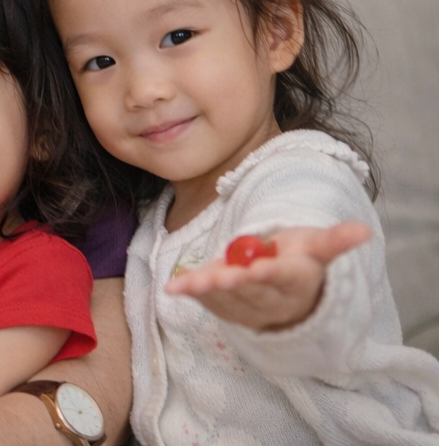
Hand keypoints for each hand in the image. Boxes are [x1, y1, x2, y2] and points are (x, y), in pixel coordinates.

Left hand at [166, 222, 370, 330]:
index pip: (285, 278)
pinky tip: (174, 287)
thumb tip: (363, 230)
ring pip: (227, 299)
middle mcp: (274, 300)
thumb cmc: (300, 260)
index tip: (260, 269)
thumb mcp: (316, 246)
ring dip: (207, 291)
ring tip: (189, 283)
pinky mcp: (228, 309)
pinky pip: (209, 302)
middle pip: (251, 292)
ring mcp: (249, 308)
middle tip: (215, 277)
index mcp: (297, 281)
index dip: (272, 274)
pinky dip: (192, 294)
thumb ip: (334, 240)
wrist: (286, 290)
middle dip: (232, 284)